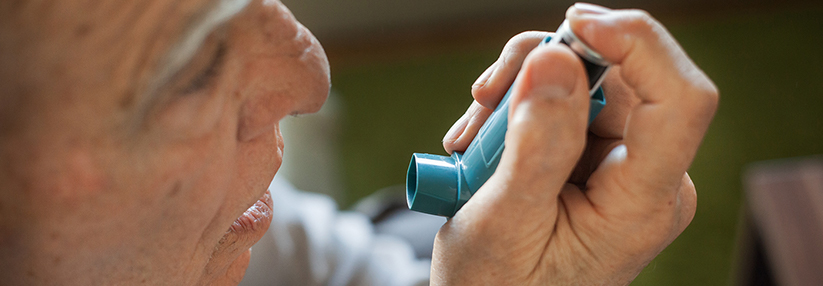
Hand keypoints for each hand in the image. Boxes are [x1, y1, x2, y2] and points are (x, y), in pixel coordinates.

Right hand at [433, 3, 717, 284]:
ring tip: (473, 139)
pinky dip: (518, 103)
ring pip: (587, 76)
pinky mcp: (593, 152)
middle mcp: (644, 174)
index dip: (637, 44)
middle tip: (486, 98)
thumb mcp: (504, 222)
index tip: (572, 25)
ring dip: (521, 89)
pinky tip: (484, 140)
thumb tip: (555, 59)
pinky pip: (565, 95)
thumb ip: (535, 146)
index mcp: (640, 204)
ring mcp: (620, 162)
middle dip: (546, 67)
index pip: (680, 100)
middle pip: (623, 74)